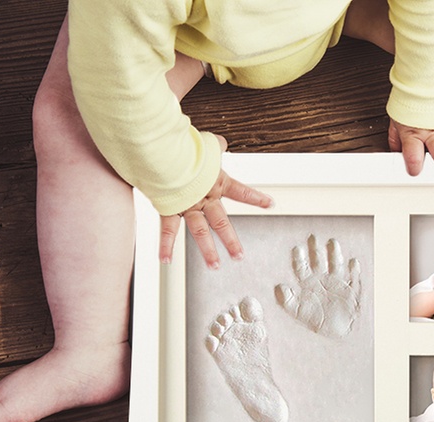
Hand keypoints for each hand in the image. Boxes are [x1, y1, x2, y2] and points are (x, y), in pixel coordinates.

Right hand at [160, 135, 272, 268]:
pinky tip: (165, 260)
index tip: (269, 204)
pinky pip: (168, 230)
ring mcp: (187, 205)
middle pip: (221, 222)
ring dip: (207, 251)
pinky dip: (166, 246)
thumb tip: (221, 143)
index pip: (241, 191)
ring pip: (200, 231)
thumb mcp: (205, 144)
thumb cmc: (184, 146)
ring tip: (215, 266)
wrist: (163, 152)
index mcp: (216, 182)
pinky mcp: (169, 208)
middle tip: (239, 256)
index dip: (256, 198)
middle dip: (231, 240)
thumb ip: (215, 146)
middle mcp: (204, 197)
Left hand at [275, 235, 361, 338]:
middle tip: (312, 237)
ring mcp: (337, 281)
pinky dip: (354, 269)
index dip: (299, 257)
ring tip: (332, 242)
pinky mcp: (351, 288)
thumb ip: (287, 301)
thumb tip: (280, 286)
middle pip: (318, 259)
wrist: (336, 332)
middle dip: (316, 248)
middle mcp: (322, 277)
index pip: (302, 266)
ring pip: (335, 263)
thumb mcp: (297, 312)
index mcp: (307, 282)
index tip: (297, 248)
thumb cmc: (315, 320)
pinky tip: (353, 261)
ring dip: (334, 253)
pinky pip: (354, 277)